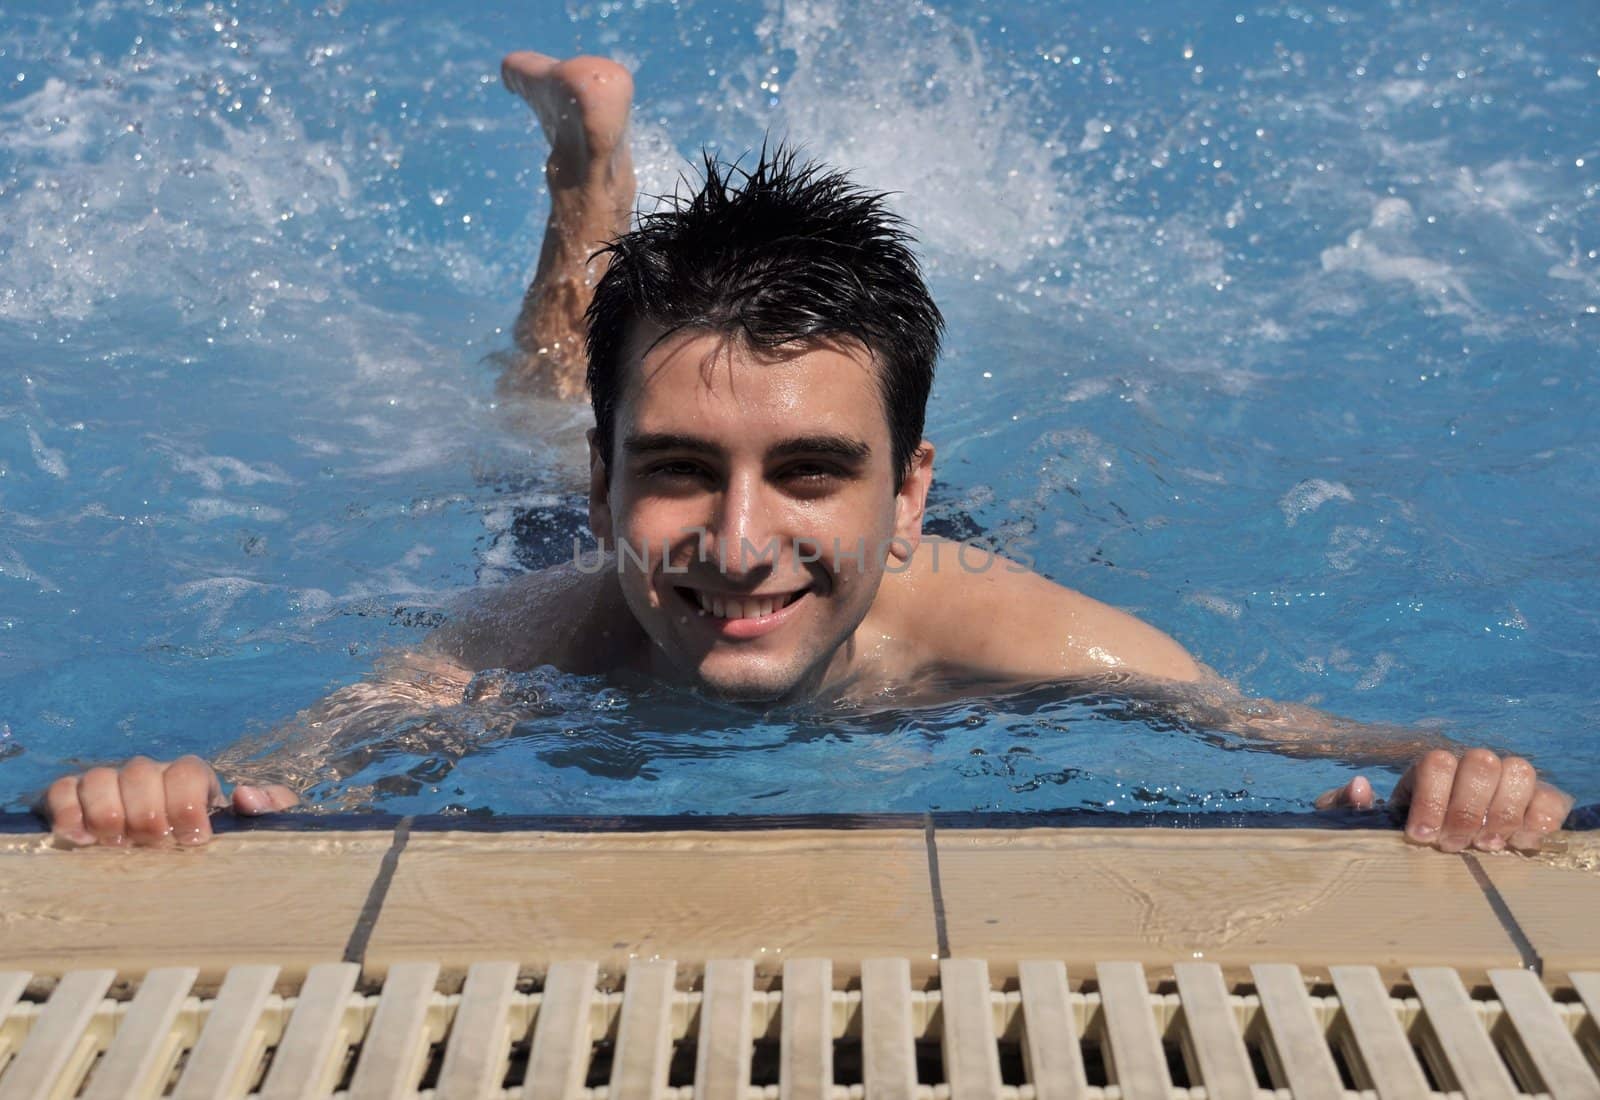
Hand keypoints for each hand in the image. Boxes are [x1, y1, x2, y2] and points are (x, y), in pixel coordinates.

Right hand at [36, 755, 300, 848]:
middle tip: (154, 846)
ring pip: (99, 776)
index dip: (187, 802)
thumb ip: (269, 808)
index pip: (186, 769)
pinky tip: (79, 839)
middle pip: (140, 771)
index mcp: (190, 779)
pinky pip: (61, 790)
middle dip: (148, 814)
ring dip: (107, 814)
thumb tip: (246, 795)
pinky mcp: (74, 801)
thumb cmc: (215, 845)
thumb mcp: (254, 830)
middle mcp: (149, 776)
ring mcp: (110, 786)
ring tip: (117, 846)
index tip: (193, 838)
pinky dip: (66, 811)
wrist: (172, 871)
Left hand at [1316, 748, 1572, 852]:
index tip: (1420, 835)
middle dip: (1466, 810)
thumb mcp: (1356, 820)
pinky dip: (1540, 819)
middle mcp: (1470, 764)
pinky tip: (1519, 843)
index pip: (1435, 763)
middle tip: (1452, 844)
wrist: (1434, 840)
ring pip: (1518, 771)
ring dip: (1503, 813)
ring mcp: (1505, 780)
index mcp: (1428, 766)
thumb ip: (1345, 805)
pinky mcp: (1536, 801)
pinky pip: (1551, 797)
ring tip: (1485, 845)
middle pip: (1480, 762)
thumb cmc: (1392, 828)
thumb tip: (1360, 787)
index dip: (1430, 800)